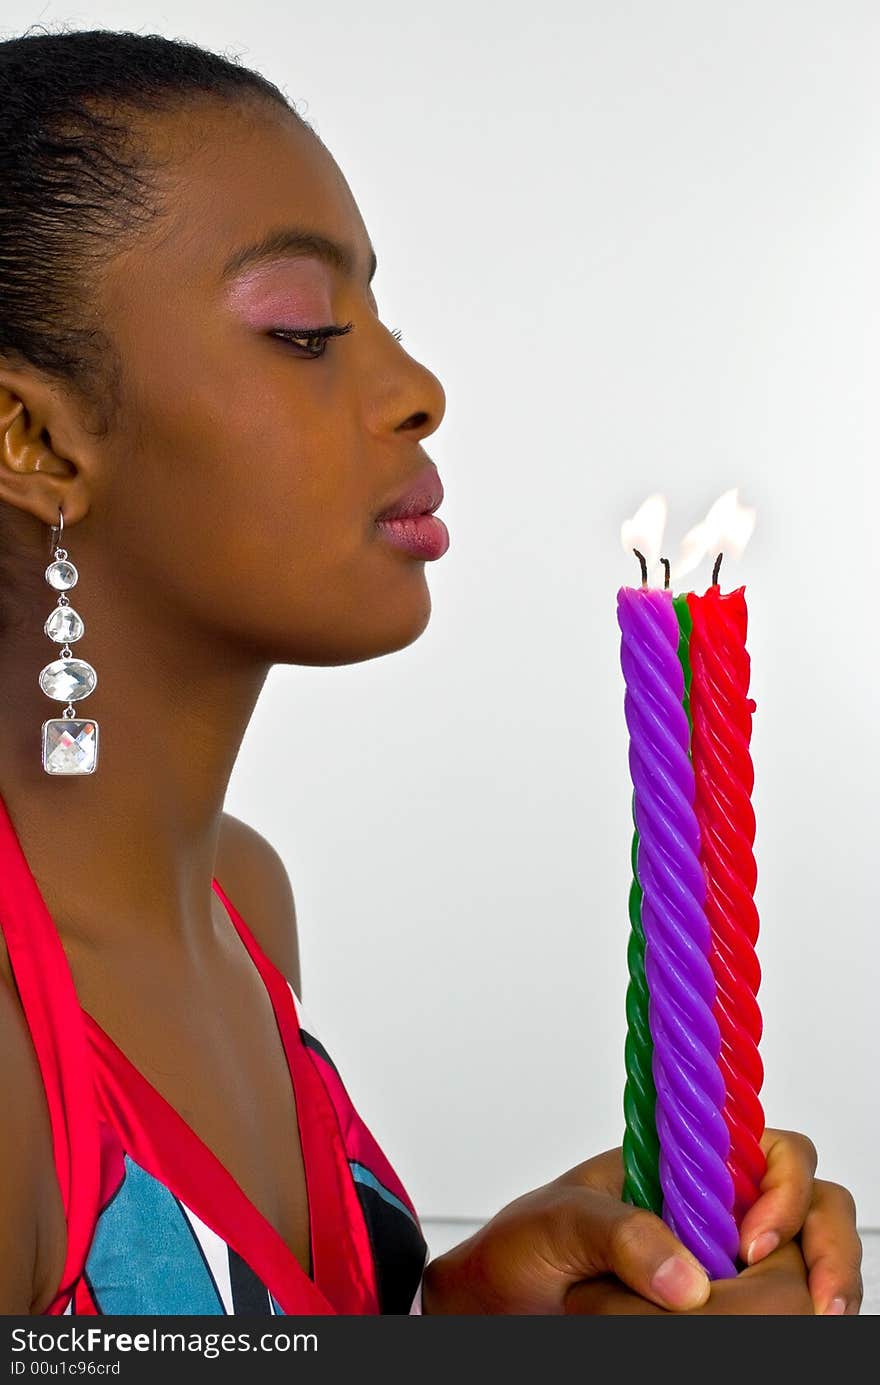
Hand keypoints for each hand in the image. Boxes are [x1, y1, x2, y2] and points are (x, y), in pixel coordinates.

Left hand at [421, 1133, 861, 1314]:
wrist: (493, 1309)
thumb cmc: (522, 1251)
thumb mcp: (556, 1224)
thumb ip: (616, 1231)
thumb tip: (687, 1281)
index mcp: (689, 1166)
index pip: (779, 1154)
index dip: (786, 1192)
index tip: (748, 1244)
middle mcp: (722, 1210)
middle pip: (817, 1213)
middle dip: (820, 1254)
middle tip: (804, 1305)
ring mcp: (730, 1266)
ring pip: (816, 1268)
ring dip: (815, 1293)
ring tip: (796, 1323)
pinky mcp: (726, 1312)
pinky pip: (788, 1311)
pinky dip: (796, 1321)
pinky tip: (781, 1334)